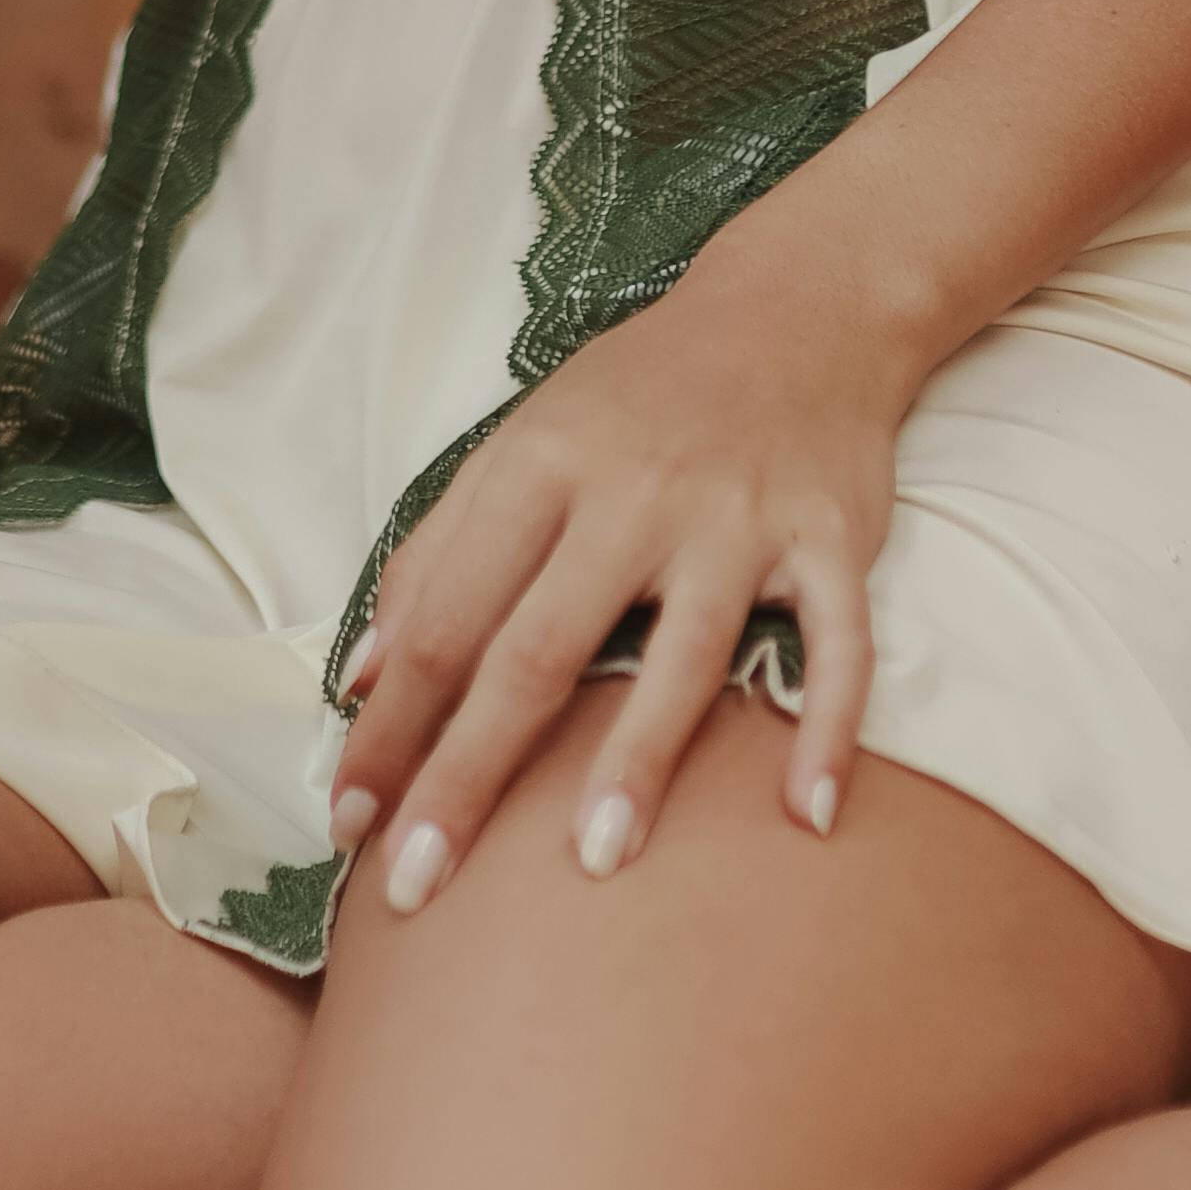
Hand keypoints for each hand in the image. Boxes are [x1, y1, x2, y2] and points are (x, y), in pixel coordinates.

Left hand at [328, 236, 911, 910]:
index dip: (393, 725)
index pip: (448, 619)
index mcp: (542, 469)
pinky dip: (829, 726)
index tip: (350, 821)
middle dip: (471, 774)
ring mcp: (739, 520)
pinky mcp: (831, 538)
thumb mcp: (523, 444)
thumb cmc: (639, 394)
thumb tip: (360, 678)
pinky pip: (840, 644)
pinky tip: (810, 816)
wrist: (797, 304)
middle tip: (419, 885)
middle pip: (539, 651)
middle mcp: (635, 495)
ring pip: (686, 652)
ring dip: (639, 758)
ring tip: (595, 860)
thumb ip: (440, 555)